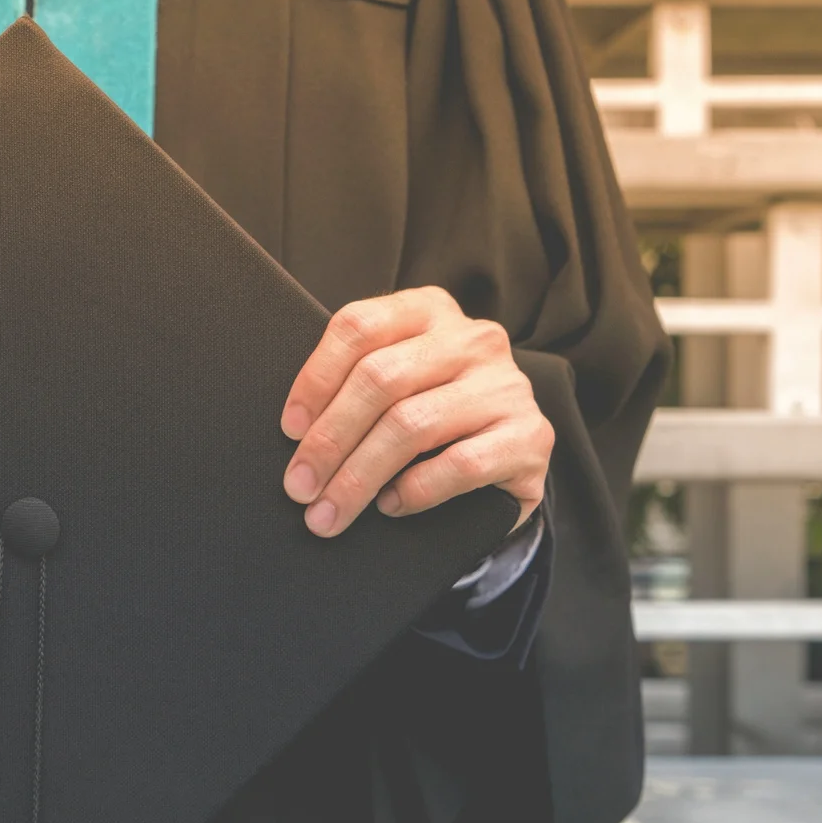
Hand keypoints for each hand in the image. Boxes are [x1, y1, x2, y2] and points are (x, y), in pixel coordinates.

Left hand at [279, 286, 550, 536]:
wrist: (506, 464)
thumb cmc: (430, 421)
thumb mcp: (394, 386)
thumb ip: (355, 384)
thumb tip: (296, 432)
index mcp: (429, 310)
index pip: (359, 326)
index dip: (315, 378)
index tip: (289, 430)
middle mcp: (473, 338)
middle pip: (381, 379)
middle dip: (330, 440)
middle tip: (300, 487)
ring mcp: (507, 386)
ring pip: (413, 425)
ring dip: (359, 476)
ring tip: (329, 512)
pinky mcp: (531, 436)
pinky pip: (460, 464)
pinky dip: (414, 491)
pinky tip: (390, 506)